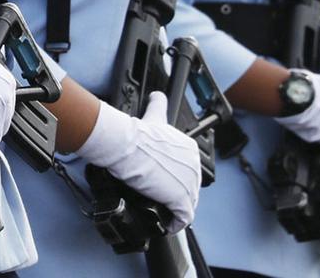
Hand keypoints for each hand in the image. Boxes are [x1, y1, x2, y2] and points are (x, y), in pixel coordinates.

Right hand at [76, 94, 202, 232]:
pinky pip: (182, 218)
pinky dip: (174, 223)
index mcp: (190, 149)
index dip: (176, 180)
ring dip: (175, 211)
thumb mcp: (154, 115)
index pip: (188, 171)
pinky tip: (165, 223)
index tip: (162, 184)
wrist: (125, 144)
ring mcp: (189, 183)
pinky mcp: (181, 199)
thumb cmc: (136, 134)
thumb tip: (157, 94)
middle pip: (189, 188)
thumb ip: (158, 104)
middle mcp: (194, 166)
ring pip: (187, 204)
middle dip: (176, 197)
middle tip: (160, 200)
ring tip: (162, 214)